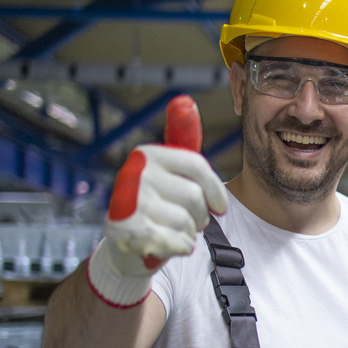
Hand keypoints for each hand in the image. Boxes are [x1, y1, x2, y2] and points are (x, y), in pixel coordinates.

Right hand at [86, 95, 229, 306]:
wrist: (126, 247)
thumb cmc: (158, 205)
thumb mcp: (171, 170)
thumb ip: (182, 139)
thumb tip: (184, 100)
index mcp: (148, 154)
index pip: (196, 166)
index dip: (216, 191)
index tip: (221, 209)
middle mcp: (134, 173)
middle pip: (194, 197)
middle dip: (200, 216)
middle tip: (187, 221)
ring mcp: (128, 203)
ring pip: (186, 223)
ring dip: (188, 233)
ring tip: (172, 231)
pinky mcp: (126, 233)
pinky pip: (176, 242)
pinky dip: (180, 248)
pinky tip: (168, 245)